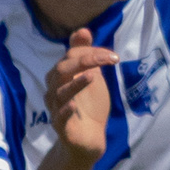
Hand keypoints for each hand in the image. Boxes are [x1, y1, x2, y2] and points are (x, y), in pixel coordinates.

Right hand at [44, 28, 115, 162]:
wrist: (89, 139)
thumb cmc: (88, 105)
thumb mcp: (91, 76)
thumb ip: (86, 55)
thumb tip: (82, 30)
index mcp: (61, 76)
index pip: (72, 56)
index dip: (91, 52)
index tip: (113, 57)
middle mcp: (55, 90)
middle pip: (62, 70)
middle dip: (84, 60)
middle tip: (108, 59)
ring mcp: (56, 108)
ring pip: (58, 93)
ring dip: (75, 84)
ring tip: (92, 76)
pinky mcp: (61, 127)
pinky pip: (58, 117)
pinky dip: (65, 111)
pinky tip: (73, 106)